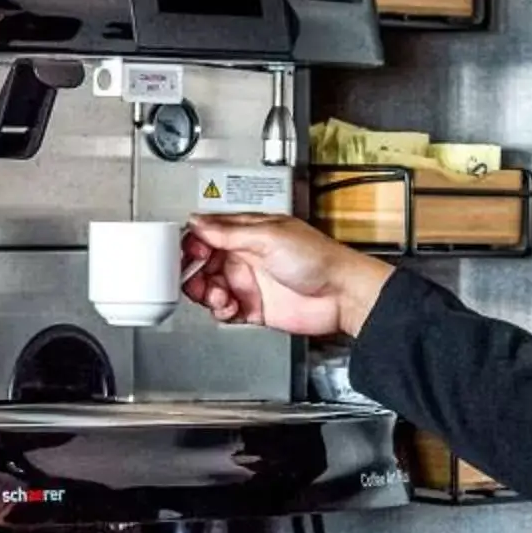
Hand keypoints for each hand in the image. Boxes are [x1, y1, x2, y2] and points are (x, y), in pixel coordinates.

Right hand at [181, 212, 392, 338]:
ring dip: (207, 293)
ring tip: (219, 295)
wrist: (341, 295)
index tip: (190, 253)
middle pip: (204, 264)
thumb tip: (198, 221)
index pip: (207, 234)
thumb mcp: (269, 236)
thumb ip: (229, 232)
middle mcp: (246, 257)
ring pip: (210, 289)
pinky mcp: (254, 308)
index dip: (193, 243)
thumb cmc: (318, 258)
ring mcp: (249, 283)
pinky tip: (229, 307)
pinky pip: (225, 310)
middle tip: (198, 278)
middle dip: (195, 272)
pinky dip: (221, 311)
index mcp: (247, 233)